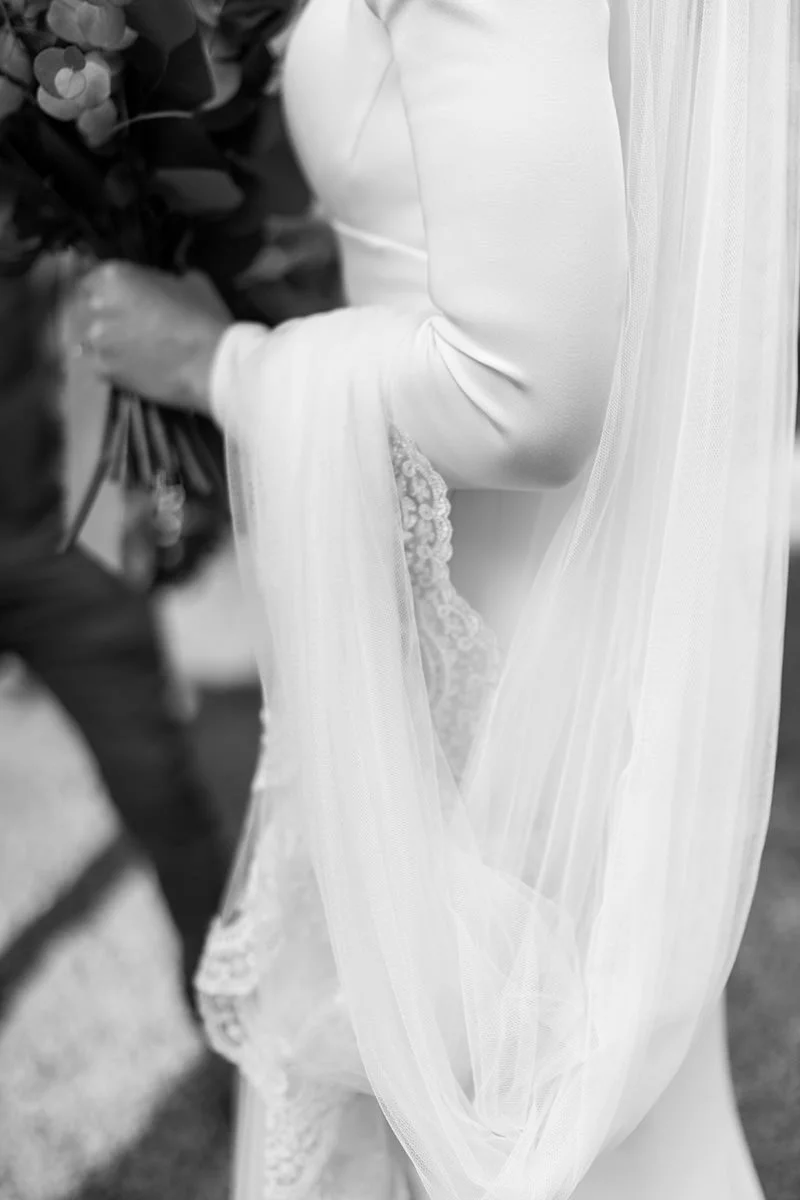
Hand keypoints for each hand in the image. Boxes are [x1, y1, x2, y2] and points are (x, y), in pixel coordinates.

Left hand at [74, 261, 232, 413]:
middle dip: (105, 315)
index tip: (123, 299)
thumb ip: (164, 279)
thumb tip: (161, 284)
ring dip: (108, 342)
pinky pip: (102, 365)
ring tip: (131, 350)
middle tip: (129, 325)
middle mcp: (97, 306)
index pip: (94, 278)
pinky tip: (133, 367)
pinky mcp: (103, 372)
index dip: (109, 290)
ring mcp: (97, 342)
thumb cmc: (204, 318)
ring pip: (94, 338)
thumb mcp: (190, 282)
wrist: (211, 366)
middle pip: (89, 308)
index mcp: (114, 276)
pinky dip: (114, 365)